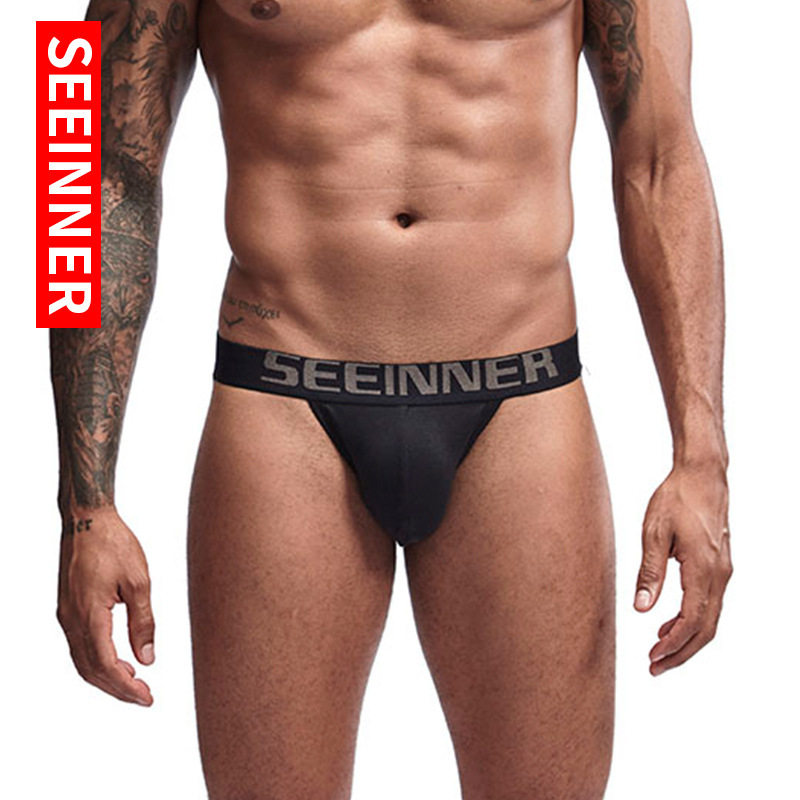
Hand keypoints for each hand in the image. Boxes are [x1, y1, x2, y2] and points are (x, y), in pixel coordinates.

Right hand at [56, 507, 154, 704]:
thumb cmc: (114, 544)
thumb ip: (143, 622)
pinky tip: (119, 661)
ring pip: (82, 661)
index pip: (105, 665)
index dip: (126, 687)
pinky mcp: (68, 609)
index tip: (147, 697)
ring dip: (107, 678)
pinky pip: (80, 646)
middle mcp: (71, 620)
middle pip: (91, 670)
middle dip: (117, 689)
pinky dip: (98, 661)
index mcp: (89, 615)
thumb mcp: (139, 581)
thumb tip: (148, 658)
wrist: (87, 519)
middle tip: (145, 697)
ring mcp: (66, 616)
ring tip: (135, 683)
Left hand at [634, 463, 732, 674]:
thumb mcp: (653, 532)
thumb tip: (642, 609)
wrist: (702, 475)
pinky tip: (669, 624)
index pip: (692, 620)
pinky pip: (710, 603)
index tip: (653, 658)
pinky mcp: (719, 565)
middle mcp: (720, 574)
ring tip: (658, 650)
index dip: (673, 645)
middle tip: (655, 666)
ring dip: (686, 638)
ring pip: (710, 618)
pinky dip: (692, 620)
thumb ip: (649, 573)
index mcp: (704, 568)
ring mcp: (723, 571)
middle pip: (706, 628)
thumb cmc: (676, 498)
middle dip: (681, 652)